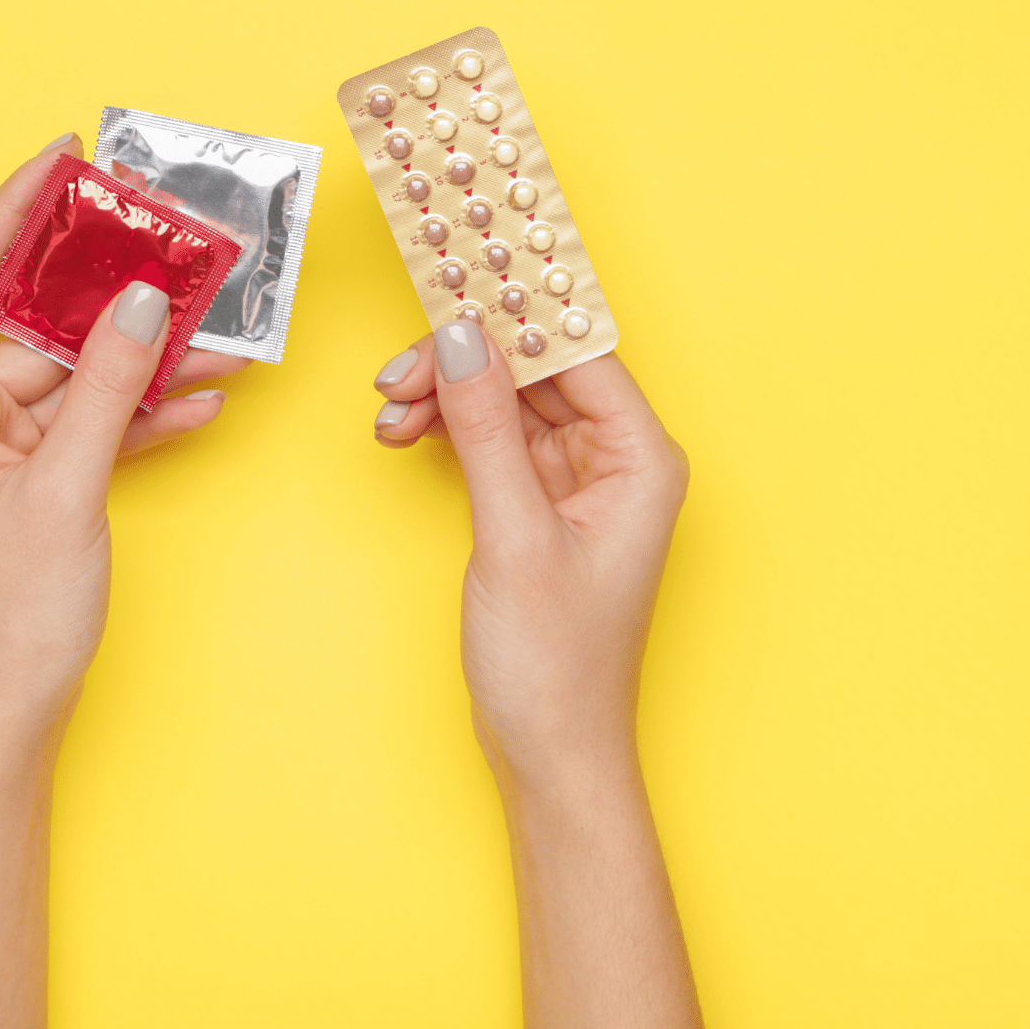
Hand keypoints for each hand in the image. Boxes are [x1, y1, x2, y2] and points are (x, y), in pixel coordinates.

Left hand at [0, 134, 242, 1028]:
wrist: (9, 711)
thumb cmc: (10, 614)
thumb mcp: (68, 486)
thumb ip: (107, 387)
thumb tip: (144, 303)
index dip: (12, 210)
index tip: (63, 160)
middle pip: (37, 323)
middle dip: (111, 292)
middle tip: (168, 243)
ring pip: (78, 375)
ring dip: (145, 360)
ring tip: (218, 336)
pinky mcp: (35, 480)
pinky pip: (92, 424)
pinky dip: (142, 414)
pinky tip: (202, 401)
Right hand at [371, 321, 700, 1028]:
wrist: (548, 754)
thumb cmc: (554, 665)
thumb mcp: (512, 534)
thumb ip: (485, 428)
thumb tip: (458, 336)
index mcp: (641, 460)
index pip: (577, 351)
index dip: (513, 312)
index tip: (456, 274)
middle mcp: (617, 461)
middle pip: (535, 369)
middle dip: (460, 362)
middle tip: (396, 371)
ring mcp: (578, 483)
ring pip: (506, 400)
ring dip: (443, 397)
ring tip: (388, 414)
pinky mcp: (540, 506)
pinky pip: (493, 439)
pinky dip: (446, 431)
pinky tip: (403, 436)